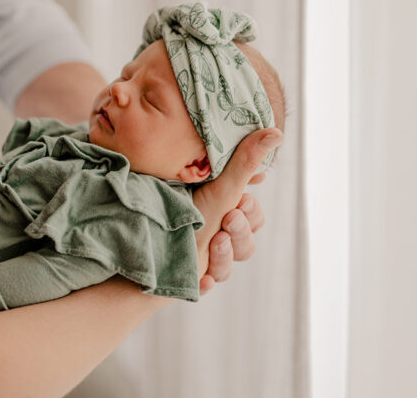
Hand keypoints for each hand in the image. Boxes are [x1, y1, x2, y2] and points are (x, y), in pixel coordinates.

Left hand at [193, 129, 280, 292]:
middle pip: (246, 246)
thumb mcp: (217, 185)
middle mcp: (218, 236)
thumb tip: (276, 131)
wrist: (140, 234)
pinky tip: (203, 280)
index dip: (250, 213)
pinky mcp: (189, 278)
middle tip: (228, 218)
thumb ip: (246, 160)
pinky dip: (205, 283)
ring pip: (229, 267)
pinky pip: (204, 286)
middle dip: (239, 233)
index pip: (254, 219)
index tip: (240, 199)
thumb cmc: (180, 205)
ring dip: (224, 256)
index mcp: (226, 212)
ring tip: (215, 239)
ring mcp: (204, 258)